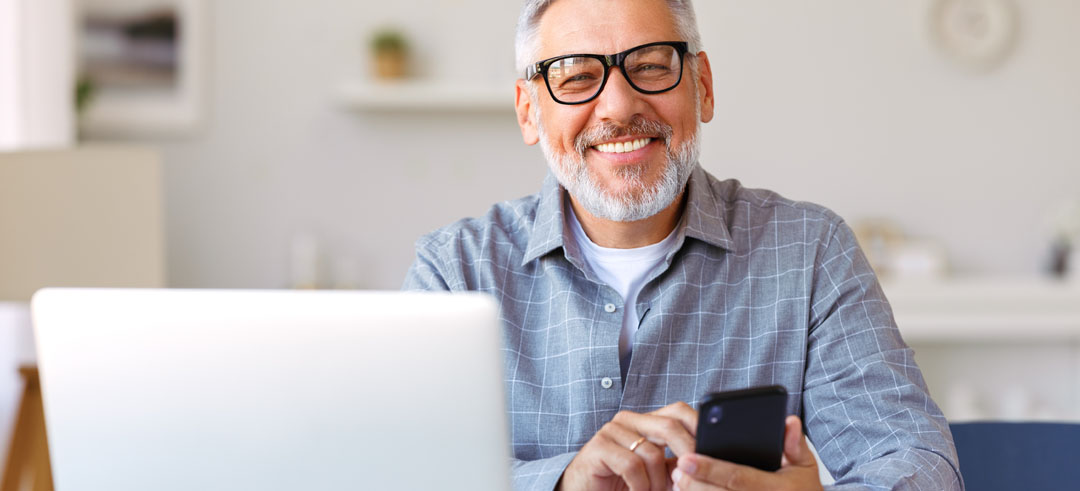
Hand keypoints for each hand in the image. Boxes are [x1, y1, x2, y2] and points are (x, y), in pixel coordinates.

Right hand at [557, 402, 698, 490]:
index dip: (698, 427)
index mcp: (646, 421)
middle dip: (686, 455)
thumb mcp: (657, 473)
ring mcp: (612, 431)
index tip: (713, 452)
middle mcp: (629, 420)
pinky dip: (640, 485)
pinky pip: (631, 465)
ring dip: (657, 482)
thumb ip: (677, 462)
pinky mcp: (598, 446)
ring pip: (652, 452)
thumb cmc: (622, 484)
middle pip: (670, 426)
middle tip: (689, 478)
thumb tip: (708, 459)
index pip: (679, 411)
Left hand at [670, 416, 822, 490]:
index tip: (686, 459)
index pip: (737, 477)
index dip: (710, 469)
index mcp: (775, 489)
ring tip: (678, 479)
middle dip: (695, 483)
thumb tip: (788, 420)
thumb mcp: (805, 467)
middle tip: (677, 468)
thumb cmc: (803, 490)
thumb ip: (795, 444)